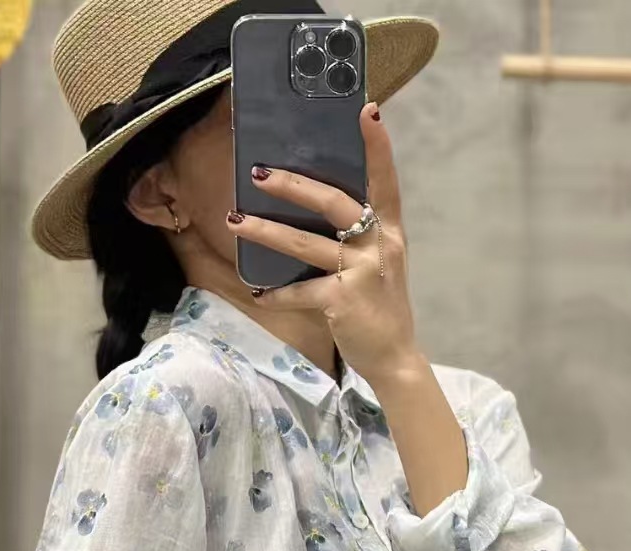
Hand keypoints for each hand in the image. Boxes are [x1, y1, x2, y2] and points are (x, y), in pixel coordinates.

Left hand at [227, 103, 418, 385]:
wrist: (395, 357)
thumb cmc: (380, 306)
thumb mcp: (380, 263)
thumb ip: (359, 235)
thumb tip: (316, 206)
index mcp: (390, 232)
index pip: (386, 182)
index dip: (378, 147)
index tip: (367, 111)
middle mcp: (379, 246)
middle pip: (334, 203)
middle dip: (294, 185)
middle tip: (259, 173)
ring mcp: (362, 273)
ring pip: (306, 244)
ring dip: (266, 231)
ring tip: (235, 220)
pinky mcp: (343, 301)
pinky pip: (300, 292)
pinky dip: (277, 295)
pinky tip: (258, 294)